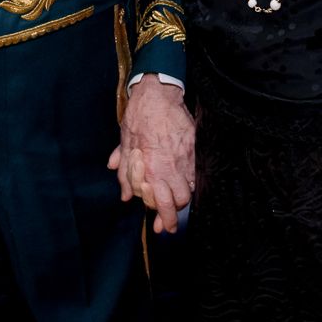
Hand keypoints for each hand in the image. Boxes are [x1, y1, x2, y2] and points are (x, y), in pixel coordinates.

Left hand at [105, 76, 194, 232]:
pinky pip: (196, 173)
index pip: (162, 204)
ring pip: (190, 189)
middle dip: (175, 216)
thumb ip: (125, 173)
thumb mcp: (125, 144)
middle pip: (180, 202)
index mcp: (151, 168)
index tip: (161, 227)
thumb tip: (126, 196)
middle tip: (171, 223)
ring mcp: (186, 157)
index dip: (163, 219)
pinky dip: (190, 183)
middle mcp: (171, 166)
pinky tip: (183, 184)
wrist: (158, 94)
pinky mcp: (195, 148)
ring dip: (183, 199)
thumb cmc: (138, 117)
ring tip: (175, 202)